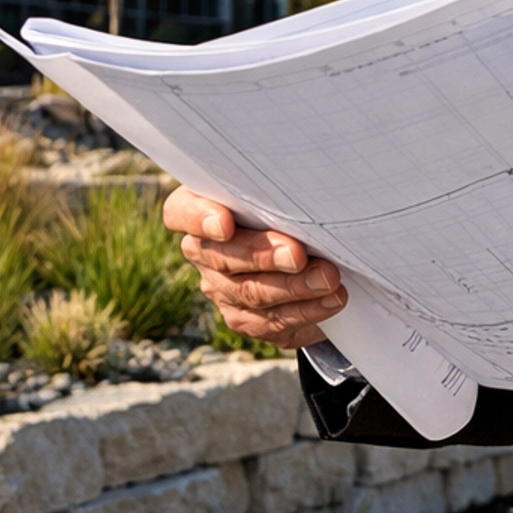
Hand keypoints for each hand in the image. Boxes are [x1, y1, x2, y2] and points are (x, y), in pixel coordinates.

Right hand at [163, 187, 346, 349]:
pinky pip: (271, 320)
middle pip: (223, 257)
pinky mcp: (244, 318)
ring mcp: (221, 288)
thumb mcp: (282, 192)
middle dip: (264, 256)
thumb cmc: (290, 207)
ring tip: (328, 279)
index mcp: (201, 209)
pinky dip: (306, 310)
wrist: (308, 252)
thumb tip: (309, 192)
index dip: (199, 219)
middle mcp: (203, 251)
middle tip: (298, 255)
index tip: (225, 223)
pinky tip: (331, 300)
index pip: (181, 212)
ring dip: (295, 287)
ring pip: (251, 292)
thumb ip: (280, 191)